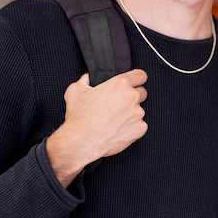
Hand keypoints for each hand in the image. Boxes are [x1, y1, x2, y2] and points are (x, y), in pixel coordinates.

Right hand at [46, 69, 147, 186]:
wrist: (83, 141)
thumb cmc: (79, 116)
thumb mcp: (75, 91)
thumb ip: (85, 80)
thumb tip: (87, 79)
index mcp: (120, 84)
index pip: (140, 75)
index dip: (137, 79)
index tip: (134, 83)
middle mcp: (132, 97)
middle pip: (142, 93)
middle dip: (133, 97)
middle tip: (119, 104)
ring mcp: (137, 114)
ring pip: (139, 111)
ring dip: (130, 113)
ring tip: (114, 120)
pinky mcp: (139, 129)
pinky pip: (140, 126)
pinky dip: (132, 127)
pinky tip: (118, 130)